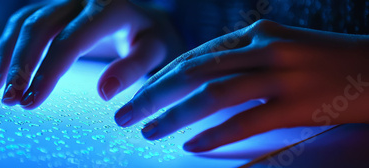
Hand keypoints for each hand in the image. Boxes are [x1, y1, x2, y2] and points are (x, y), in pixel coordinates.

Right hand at [0, 0, 184, 108]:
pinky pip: (22, 19)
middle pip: (39, 29)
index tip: (31, 101)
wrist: (145, 15)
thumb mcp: (155, 50)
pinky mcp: (53, 5)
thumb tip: (105, 92)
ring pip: (24, 23)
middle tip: (8, 98)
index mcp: (108, 8)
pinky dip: (4, 43)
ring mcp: (64, 0)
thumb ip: (134, 68)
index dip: (47, 73)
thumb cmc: (150, 36)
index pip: (69, 42)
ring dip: (4, 56)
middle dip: (19, 66)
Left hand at [114, 19, 368, 151]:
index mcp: (255, 33)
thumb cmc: (325, 60)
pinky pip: (245, 121)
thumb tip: (200, 77)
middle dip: (152, 94)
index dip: (161, 76)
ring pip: (212, 95)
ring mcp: (281, 75)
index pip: (195, 55)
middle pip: (193, 72)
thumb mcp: (280, 45)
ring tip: (148, 132)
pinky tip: (192, 145)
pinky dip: (215, 134)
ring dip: (174, 115)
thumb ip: (242, 56)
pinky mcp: (297, 104)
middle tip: (125, 114)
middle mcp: (263, 48)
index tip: (138, 93)